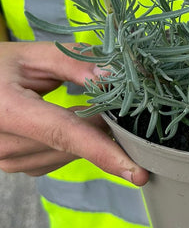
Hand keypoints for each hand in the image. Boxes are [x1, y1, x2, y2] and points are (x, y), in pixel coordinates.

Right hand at [0, 41, 148, 184]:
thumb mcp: (32, 55)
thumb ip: (75, 63)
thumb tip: (116, 76)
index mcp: (5, 110)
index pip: (64, 133)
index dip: (103, 151)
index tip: (136, 172)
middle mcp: (2, 143)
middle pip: (72, 143)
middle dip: (102, 126)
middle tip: (119, 103)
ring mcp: (6, 159)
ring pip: (69, 154)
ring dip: (87, 134)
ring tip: (89, 107)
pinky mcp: (15, 165)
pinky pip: (59, 158)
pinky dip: (72, 142)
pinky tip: (70, 120)